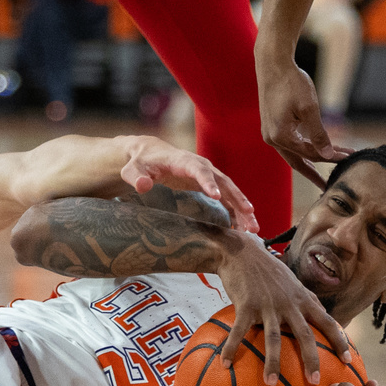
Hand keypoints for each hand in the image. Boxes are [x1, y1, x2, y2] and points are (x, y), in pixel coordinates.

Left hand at [116, 136, 258, 233]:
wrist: (150, 155)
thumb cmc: (140, 163)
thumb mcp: (133, 169)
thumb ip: (135, 177)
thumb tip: (143, 185)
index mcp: (184, 161)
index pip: (199, 170)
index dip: (208, 183)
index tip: (217, 198)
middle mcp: (201, 167)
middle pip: (224, 182)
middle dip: (237, 198)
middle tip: (249, 215)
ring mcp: (208, 176)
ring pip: (230, 192)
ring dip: (243, 209)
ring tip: (253, 229)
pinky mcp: (209, 186)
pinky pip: (227, 199)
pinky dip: (236, 213)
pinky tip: (243, 229)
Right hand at [215, 231, 351, 384]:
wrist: (241, 251)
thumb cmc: (267, 269)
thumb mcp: (292, 281)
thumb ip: (305, 298)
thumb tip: (321, 313)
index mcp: (302, 299)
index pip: (327, 322)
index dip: (339, 341)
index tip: (347, 360)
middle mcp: (288, 303)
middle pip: (305, 335)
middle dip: (311, 360)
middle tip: (315, 382)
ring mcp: (267, 304)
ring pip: (274, 338)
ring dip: (273, 363)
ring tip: (271, 383)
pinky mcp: (246, 305)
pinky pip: (239, 331)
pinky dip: (231, 348)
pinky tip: (225, 364)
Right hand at [257, 61, 353, 188]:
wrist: (272, 64)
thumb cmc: (291, 83)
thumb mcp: (309, 108)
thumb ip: (318, 134)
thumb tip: (328, 156)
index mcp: (280, 137)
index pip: (310, 154)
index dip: (331, 157)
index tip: (348, 159)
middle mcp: (272, 139)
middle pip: (297, 162)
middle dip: (314, 173)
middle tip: (328, 186)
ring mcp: (270, 133)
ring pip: (293, 153)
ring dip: (310, 159)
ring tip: (325, 168)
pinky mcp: (272, 126)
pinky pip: (289, 143)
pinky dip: (302, 148)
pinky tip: (313, 149)